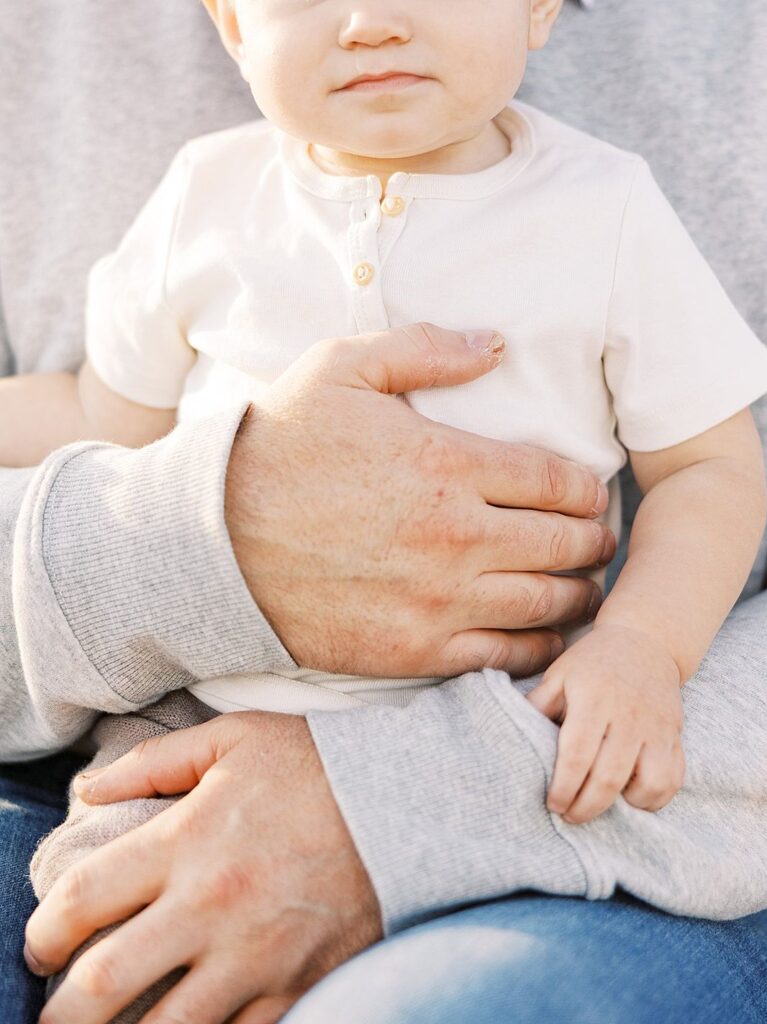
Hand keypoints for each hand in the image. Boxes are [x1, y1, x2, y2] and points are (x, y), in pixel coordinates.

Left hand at [26, 713, 381, 1023]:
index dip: (42, 932)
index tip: (41, 944)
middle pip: (101, 986)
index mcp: (187, 841)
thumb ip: (155, 760)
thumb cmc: (317, 763)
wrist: (408, 800)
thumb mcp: (234, 738)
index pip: (81, 900)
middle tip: (54, 1016)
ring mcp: (256, 956)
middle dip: (59, 1014)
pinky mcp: (299, 986)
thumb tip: (89, 787)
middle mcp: (211, 906)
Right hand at [227, 322, 613, 678]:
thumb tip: (495, 342)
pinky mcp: (414, 650)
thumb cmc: (276, 449)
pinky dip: (537, 648)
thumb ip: (423, 349)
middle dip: (595, 541)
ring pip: (547, 605)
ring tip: (582, 588)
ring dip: (578, 596)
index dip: (589, 490)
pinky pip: (502, 657)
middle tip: (598, 541)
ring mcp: (437, 600)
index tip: (590, 494)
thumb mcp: (339, 370)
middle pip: (567, 545)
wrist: (212, 542)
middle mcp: (455, 536)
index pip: (559, 482)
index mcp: (447, 464)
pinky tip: (541, 635)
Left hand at [526, 624, 684, 822]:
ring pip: (651, 783)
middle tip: (569, 815)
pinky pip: (674, 779)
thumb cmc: (593, 662)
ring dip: (626, 804)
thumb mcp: (559, 674)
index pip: (578, 754)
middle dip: (586, 806)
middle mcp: (628, 716)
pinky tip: (632, 796)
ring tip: (604, 803)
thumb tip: (514, 737)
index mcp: (594, 700)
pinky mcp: (675, 735)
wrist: (645, 640)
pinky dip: (655, 798)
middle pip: (610, 777)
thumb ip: (538, 706)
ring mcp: (657, 728)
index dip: (564, 786)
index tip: (553, 803)